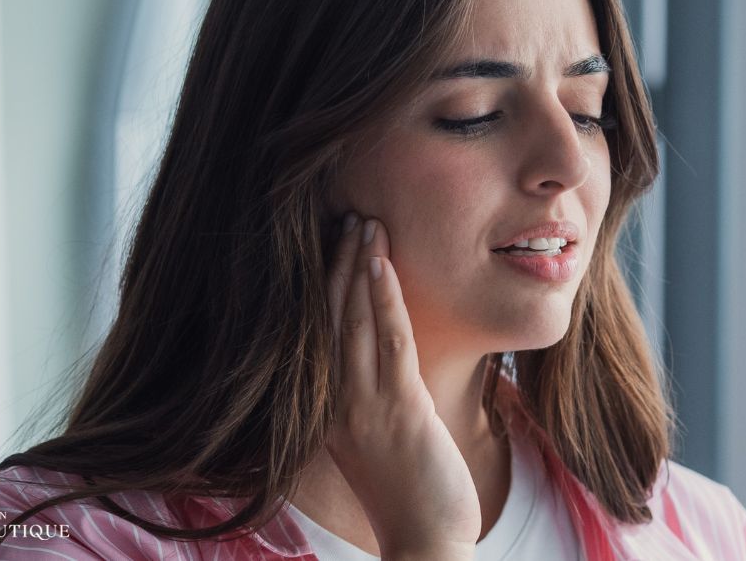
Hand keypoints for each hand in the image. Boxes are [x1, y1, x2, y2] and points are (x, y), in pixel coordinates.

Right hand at [323, 212, 480, 558]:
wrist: (424, 544)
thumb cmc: (410, 496)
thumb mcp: (379, 442)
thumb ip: (372, 401)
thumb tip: (382, 363)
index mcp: (328, 411)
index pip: (321, 336)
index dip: (324, 288)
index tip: (332, 246)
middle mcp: (336, 404)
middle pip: (331, 319)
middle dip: (337, 265)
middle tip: (346, 216)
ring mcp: (363, 406)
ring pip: (355, 321)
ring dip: (359, 268)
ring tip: (365, 223)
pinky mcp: (398, 410)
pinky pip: (388, 342)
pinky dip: (382, 298)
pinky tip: (381, 264)